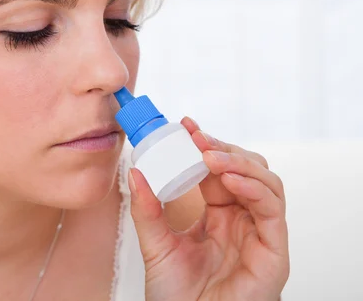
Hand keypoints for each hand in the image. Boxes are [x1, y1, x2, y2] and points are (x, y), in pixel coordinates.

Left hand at [129, 117, 288, 300]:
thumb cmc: (176, 295)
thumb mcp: (155, 244)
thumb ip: (147, 210)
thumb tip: (135, 172)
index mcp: (219, 214)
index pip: (219, 169)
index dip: (206, 145)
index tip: (185, 126)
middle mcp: (242, 219)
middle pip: (247, 169)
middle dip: (223, 148)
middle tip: (197, 139)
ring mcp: (259, 234)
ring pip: (266, 182)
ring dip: (239, 162)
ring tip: (210, 156)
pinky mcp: (274, 252)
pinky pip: (273, 210)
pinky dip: (254, 188)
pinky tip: (228, 179)